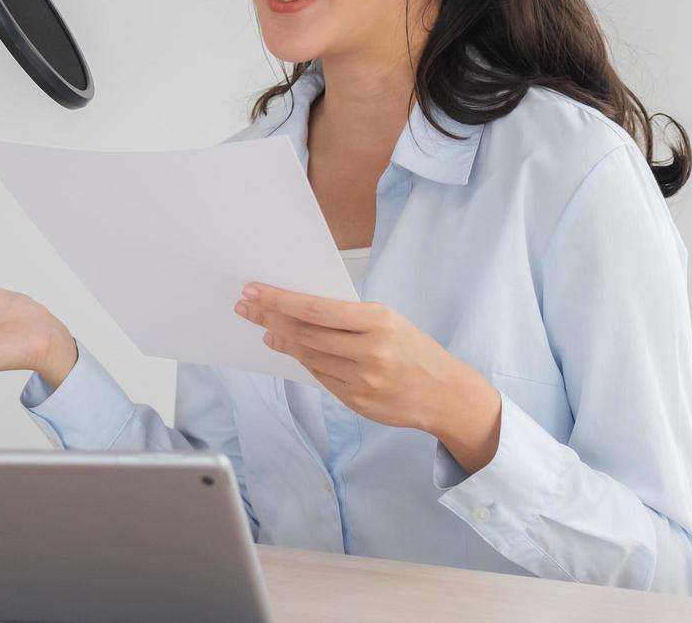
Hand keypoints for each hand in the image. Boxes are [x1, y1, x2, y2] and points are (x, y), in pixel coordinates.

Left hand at [234, 282, 501, 474]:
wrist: (446, 394)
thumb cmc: (414, 350)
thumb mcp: (388, 321)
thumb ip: (346, 317)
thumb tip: (298, 309)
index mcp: (378, 321)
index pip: (316, 309)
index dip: (279, 300)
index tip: (253, 290)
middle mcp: (369, 350)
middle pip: (305, 332)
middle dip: (270, 317)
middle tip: (245, 307)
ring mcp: (362, 379)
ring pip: (308, 355)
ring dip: (281, 340)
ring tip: (262, 327)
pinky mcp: (357, 401)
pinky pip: (319, 376)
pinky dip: (302, 360)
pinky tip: (287, 348)